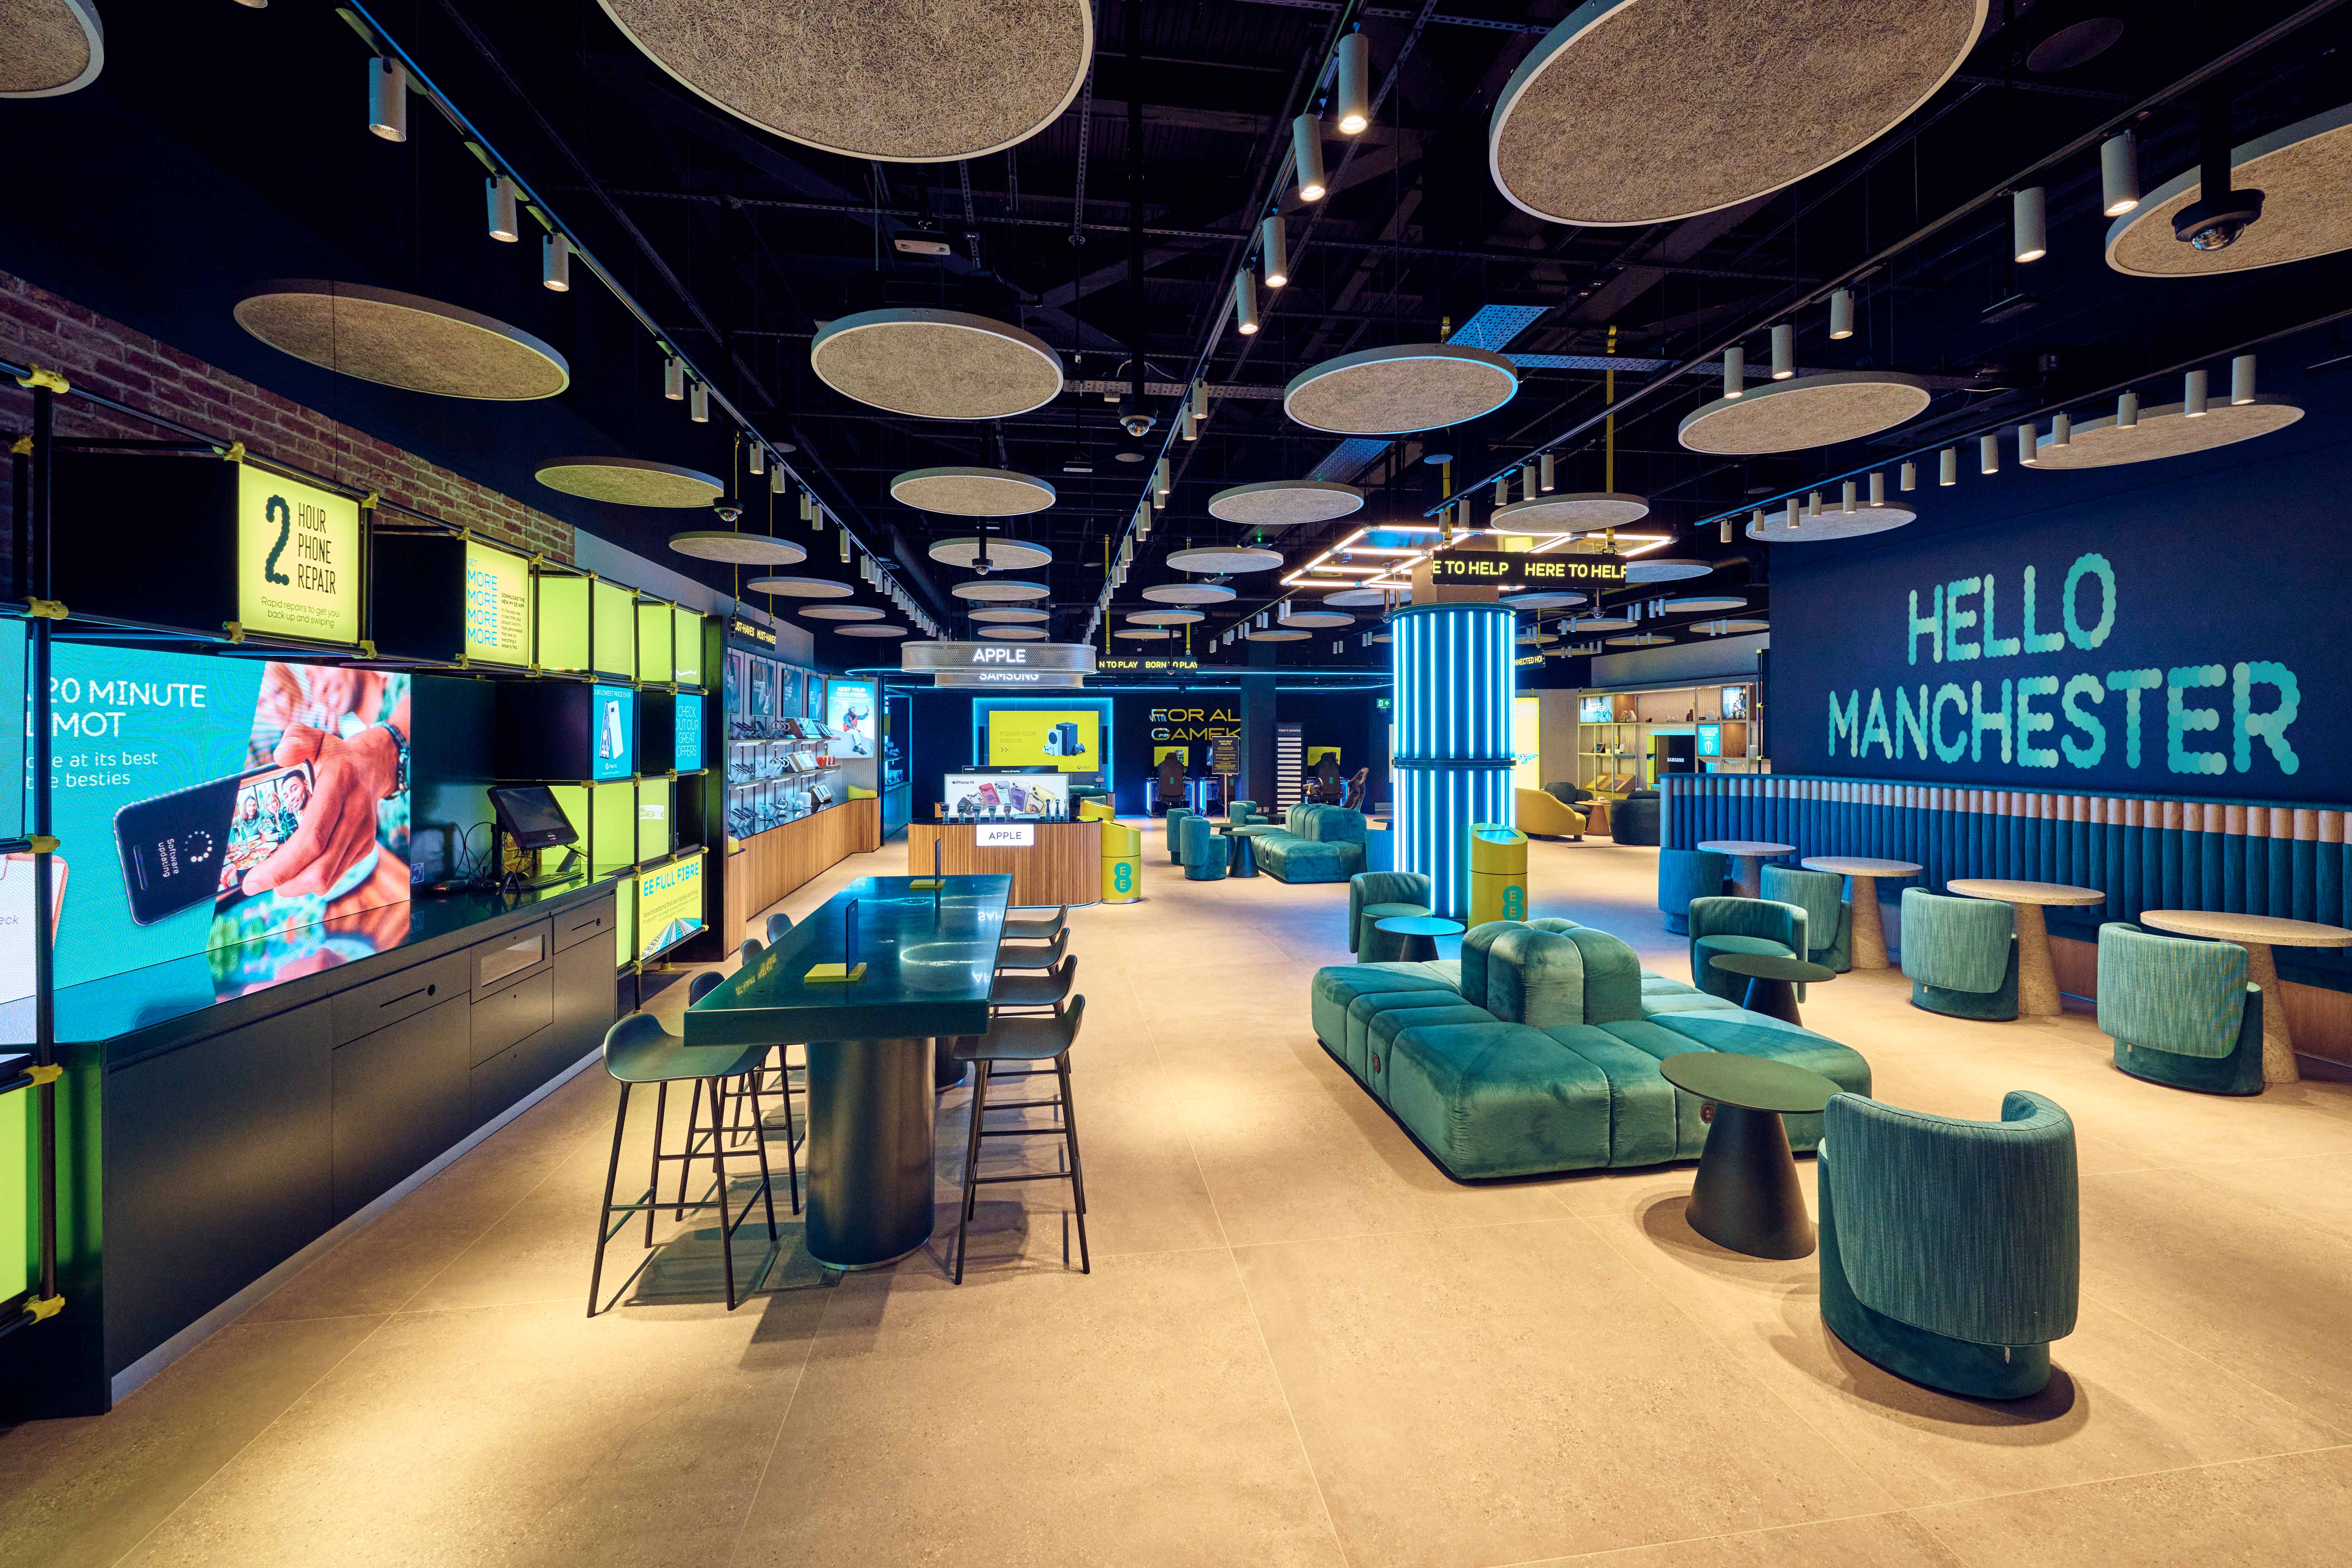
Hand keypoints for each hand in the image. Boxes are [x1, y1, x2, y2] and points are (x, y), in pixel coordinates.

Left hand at [242, 724, 399, 897]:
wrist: (373, 765)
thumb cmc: (333, 754)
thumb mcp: (313, 738)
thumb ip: (295, 739)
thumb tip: (279, 757)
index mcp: (340, 787)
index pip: (312, 838)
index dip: (282, 865)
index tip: (253, 879)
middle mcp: (356, 814)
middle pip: (320, 866)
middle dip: (284, 882)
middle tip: (255, 883)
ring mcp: (364, 833)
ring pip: (329, 876)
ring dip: (296, 885)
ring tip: (273, 880)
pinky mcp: (366, 845)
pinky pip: (337, 873)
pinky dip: (312, 879)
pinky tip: (295, 871)